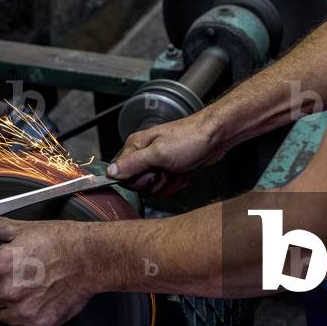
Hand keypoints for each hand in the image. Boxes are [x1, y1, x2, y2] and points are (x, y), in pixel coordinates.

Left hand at [0, 209, 98, 325]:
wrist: (92, 257)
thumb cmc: (64, 242)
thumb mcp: (28, 228)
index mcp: (0, 264)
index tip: (6, 267)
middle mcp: (7, 289)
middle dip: (3, 287)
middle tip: (24, 277)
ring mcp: (22, 310)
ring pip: (4, 315)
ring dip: (14, 306)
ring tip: (34, 290)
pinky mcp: (37, 325)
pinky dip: (27, 323)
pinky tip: (39, 306)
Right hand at [106, 111, 228, 196]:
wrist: (216, 137)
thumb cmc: (190, 138)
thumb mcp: (159, 153)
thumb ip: (133, 164)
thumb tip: (110, 172)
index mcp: (136, 146)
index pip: (122, 174)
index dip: (138, 179)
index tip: (152, 173)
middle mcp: (145, 154)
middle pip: (138, 184)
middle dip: (156, 182)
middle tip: (167, 169)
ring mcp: (158, 163)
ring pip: (154, 188)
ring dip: (169, 184)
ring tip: (178, 169)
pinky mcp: (170, 170)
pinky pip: (167, 187)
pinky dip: (178, 183)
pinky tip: (184, 172)